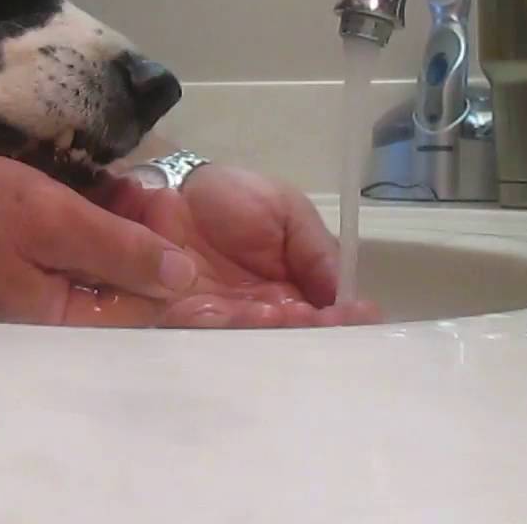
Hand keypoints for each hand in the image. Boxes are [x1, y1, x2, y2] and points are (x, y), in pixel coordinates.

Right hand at [0, 153, 290, 326]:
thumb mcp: (47, 218)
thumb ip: (118, 249)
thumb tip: (185, 276)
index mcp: (69, 323)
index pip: (160, 322)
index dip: (217, 309)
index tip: (277, 306)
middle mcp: (63, 330)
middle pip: (146, 314)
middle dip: (205, 299)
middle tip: (276, 296)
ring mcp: (45, 312)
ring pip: (122, 294)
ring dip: (167, 273)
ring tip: (223, 261)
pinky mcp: (32, 291)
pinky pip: (93, 280)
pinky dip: (125, 256)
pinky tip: (150, 232)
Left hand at [91, 165, 380, 326]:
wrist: (175, 186)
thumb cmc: (237, 197)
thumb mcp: (289, 211)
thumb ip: (316, 251)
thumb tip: (345, 295)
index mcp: (294, 292)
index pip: (326, 316)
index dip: (342, 320)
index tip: (351, 314)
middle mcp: (261, 315)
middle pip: (290, 338)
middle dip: (303, 331)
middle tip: (305, 314)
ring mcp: (222, 320)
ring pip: (248, 340)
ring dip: (263, 330)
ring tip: (274, 311)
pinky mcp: (181, 319)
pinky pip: (199, 331)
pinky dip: (216, 325)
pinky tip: (229, 310)